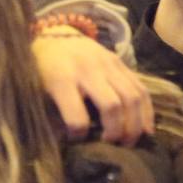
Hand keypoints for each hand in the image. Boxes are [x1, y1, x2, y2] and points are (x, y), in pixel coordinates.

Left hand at [33, 29, 153, 144]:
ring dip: (135, 125)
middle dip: (116, 132)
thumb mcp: (35, 87)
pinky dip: (147, 111)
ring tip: (129, 142)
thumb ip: (49, 112)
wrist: (54, 35)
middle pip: (112, 106)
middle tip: (115, 147)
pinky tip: (146, 129)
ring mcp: (108, 64)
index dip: (79, 134)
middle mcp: (88, 70)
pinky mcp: (121, 63)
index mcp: (61, 79)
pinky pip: (141, 89)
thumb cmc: (41, 67)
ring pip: (132, 97)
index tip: (77, 141)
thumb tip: (65, 141)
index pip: (76, 116)